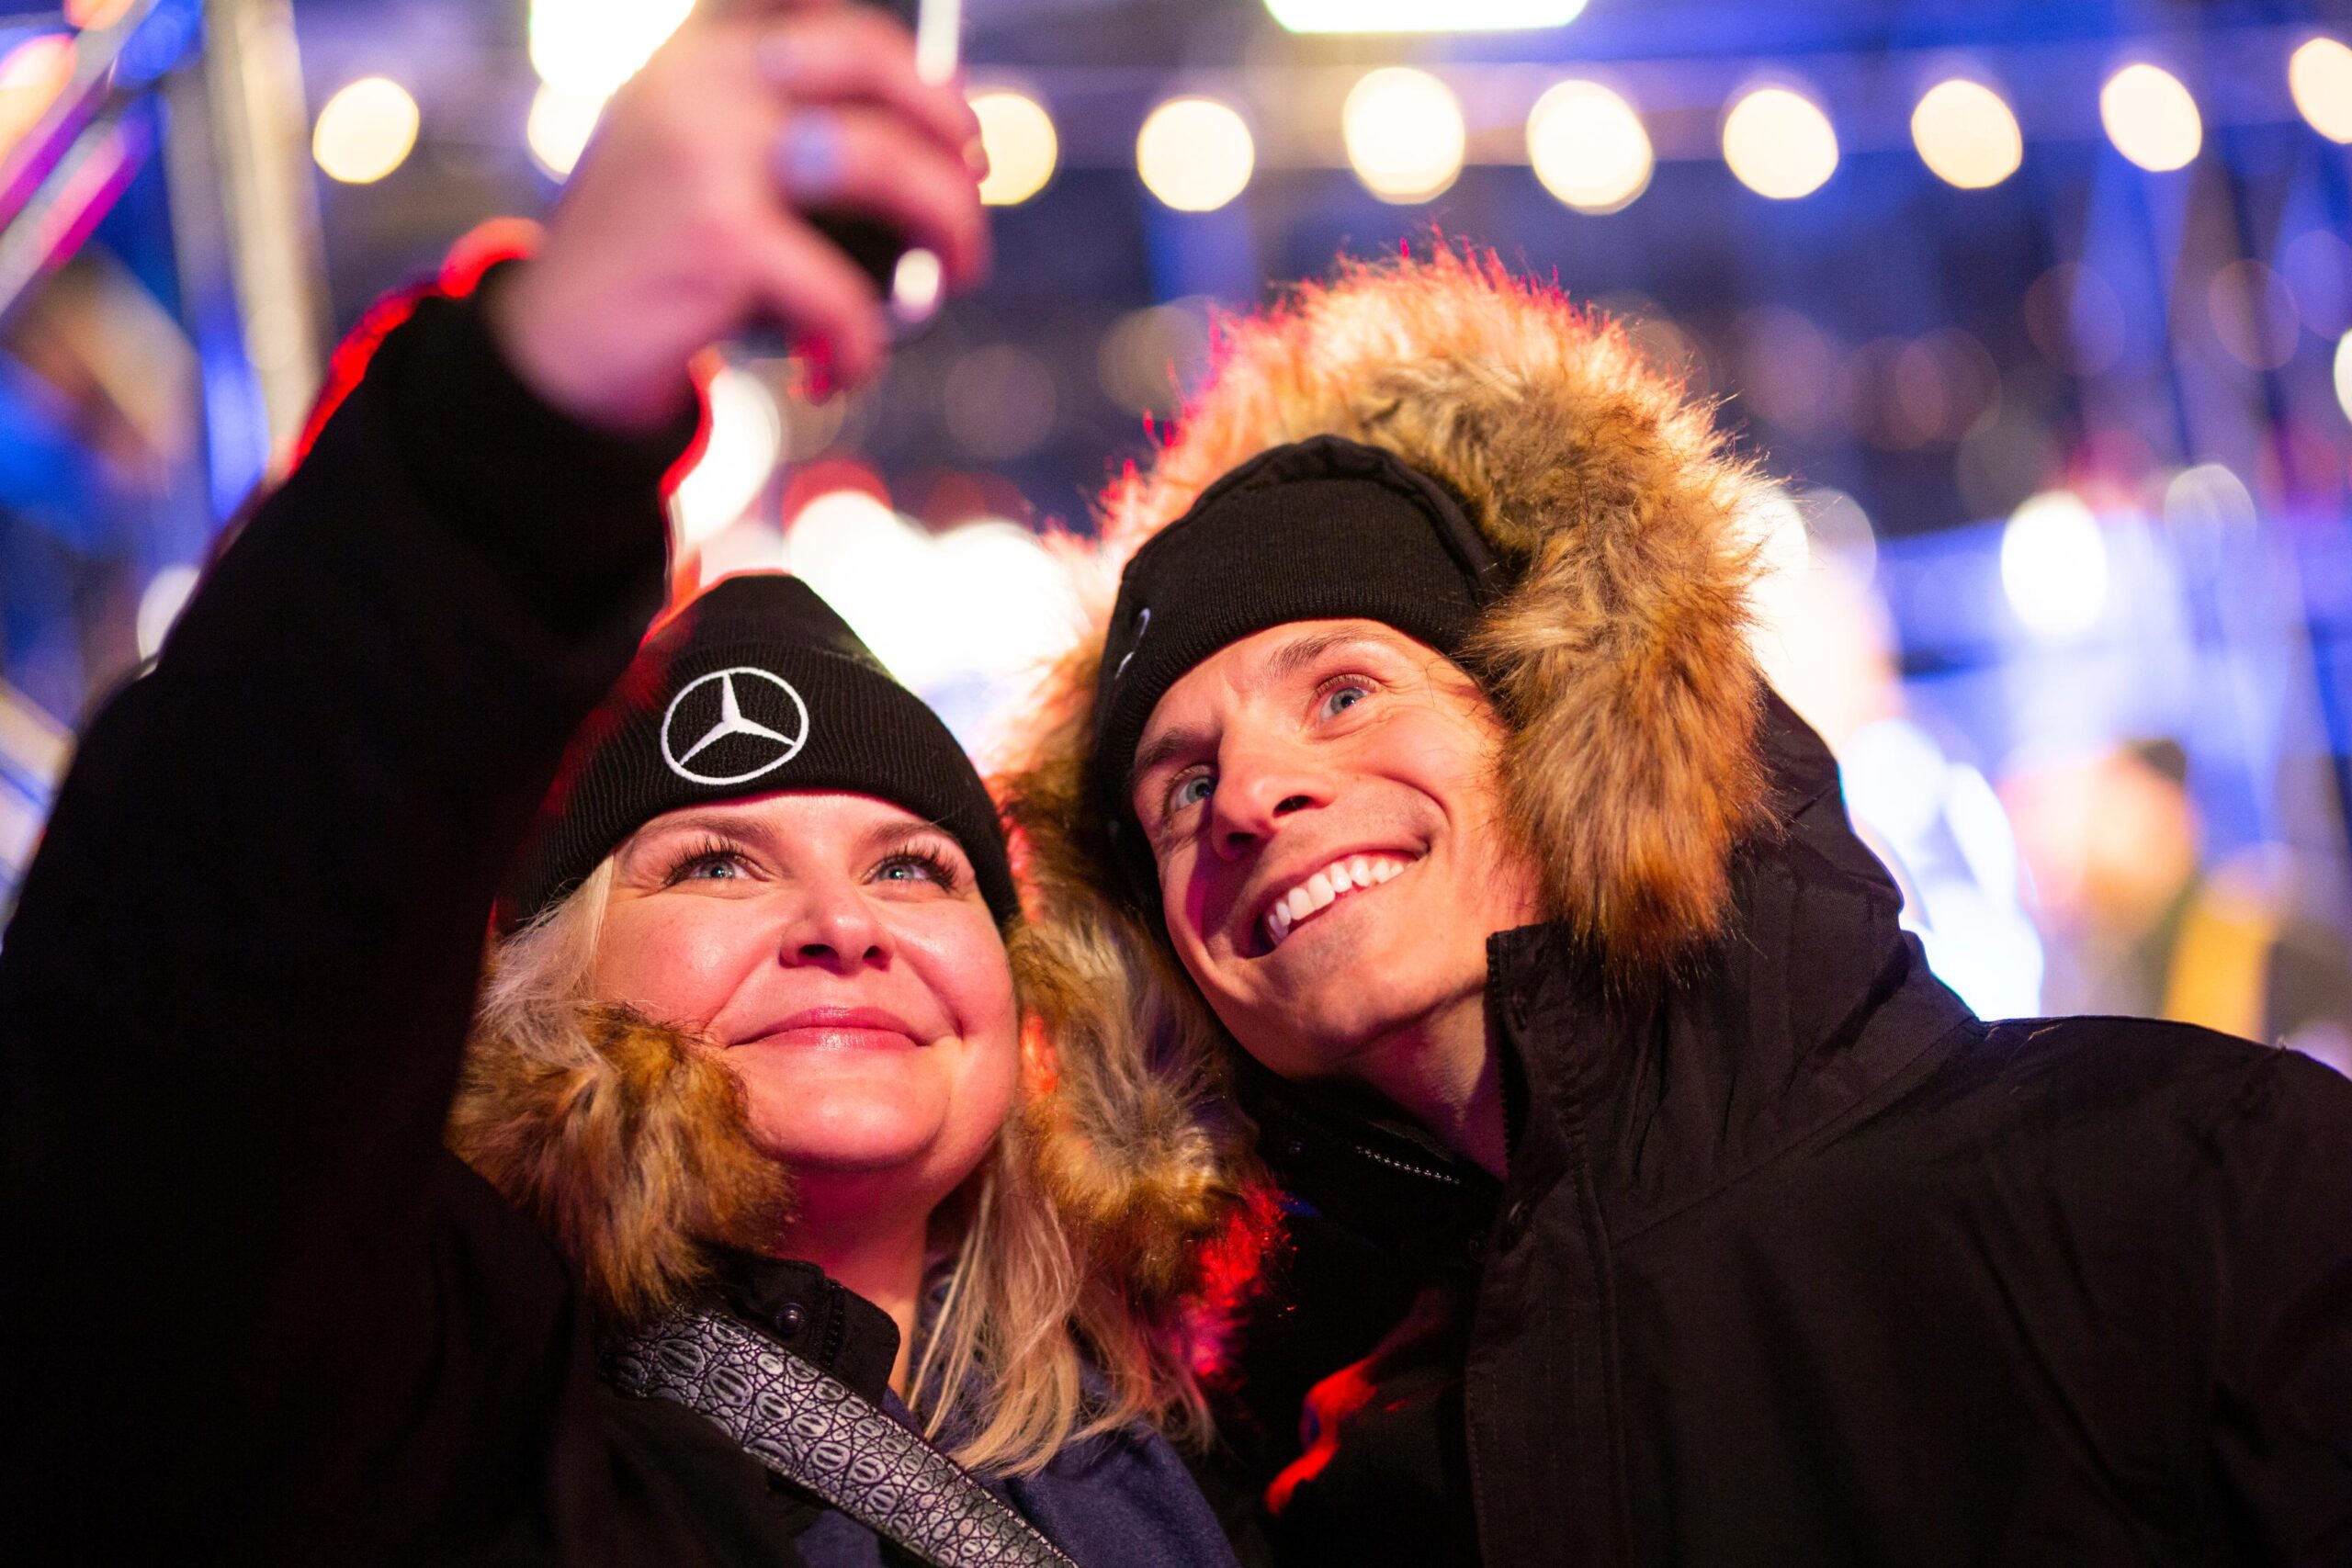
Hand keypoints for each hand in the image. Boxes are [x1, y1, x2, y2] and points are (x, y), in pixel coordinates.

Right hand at [489, 0, 986, 432]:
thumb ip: (782, 136)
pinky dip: (861, 343)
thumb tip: (939, 156)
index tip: (954, 129)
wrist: (554, 345)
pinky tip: (839, 368)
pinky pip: (843, 290)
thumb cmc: (649, 263)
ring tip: (954, 277)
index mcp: (702, 54)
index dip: (914, 70)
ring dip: (947, 223)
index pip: (826, 18)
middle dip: (949, 130)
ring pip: (883, 163)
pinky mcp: (720, 235)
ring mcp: (710, 151)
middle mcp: (705, 83)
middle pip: (871, 64)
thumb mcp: (699, 166)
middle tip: (972, 198)